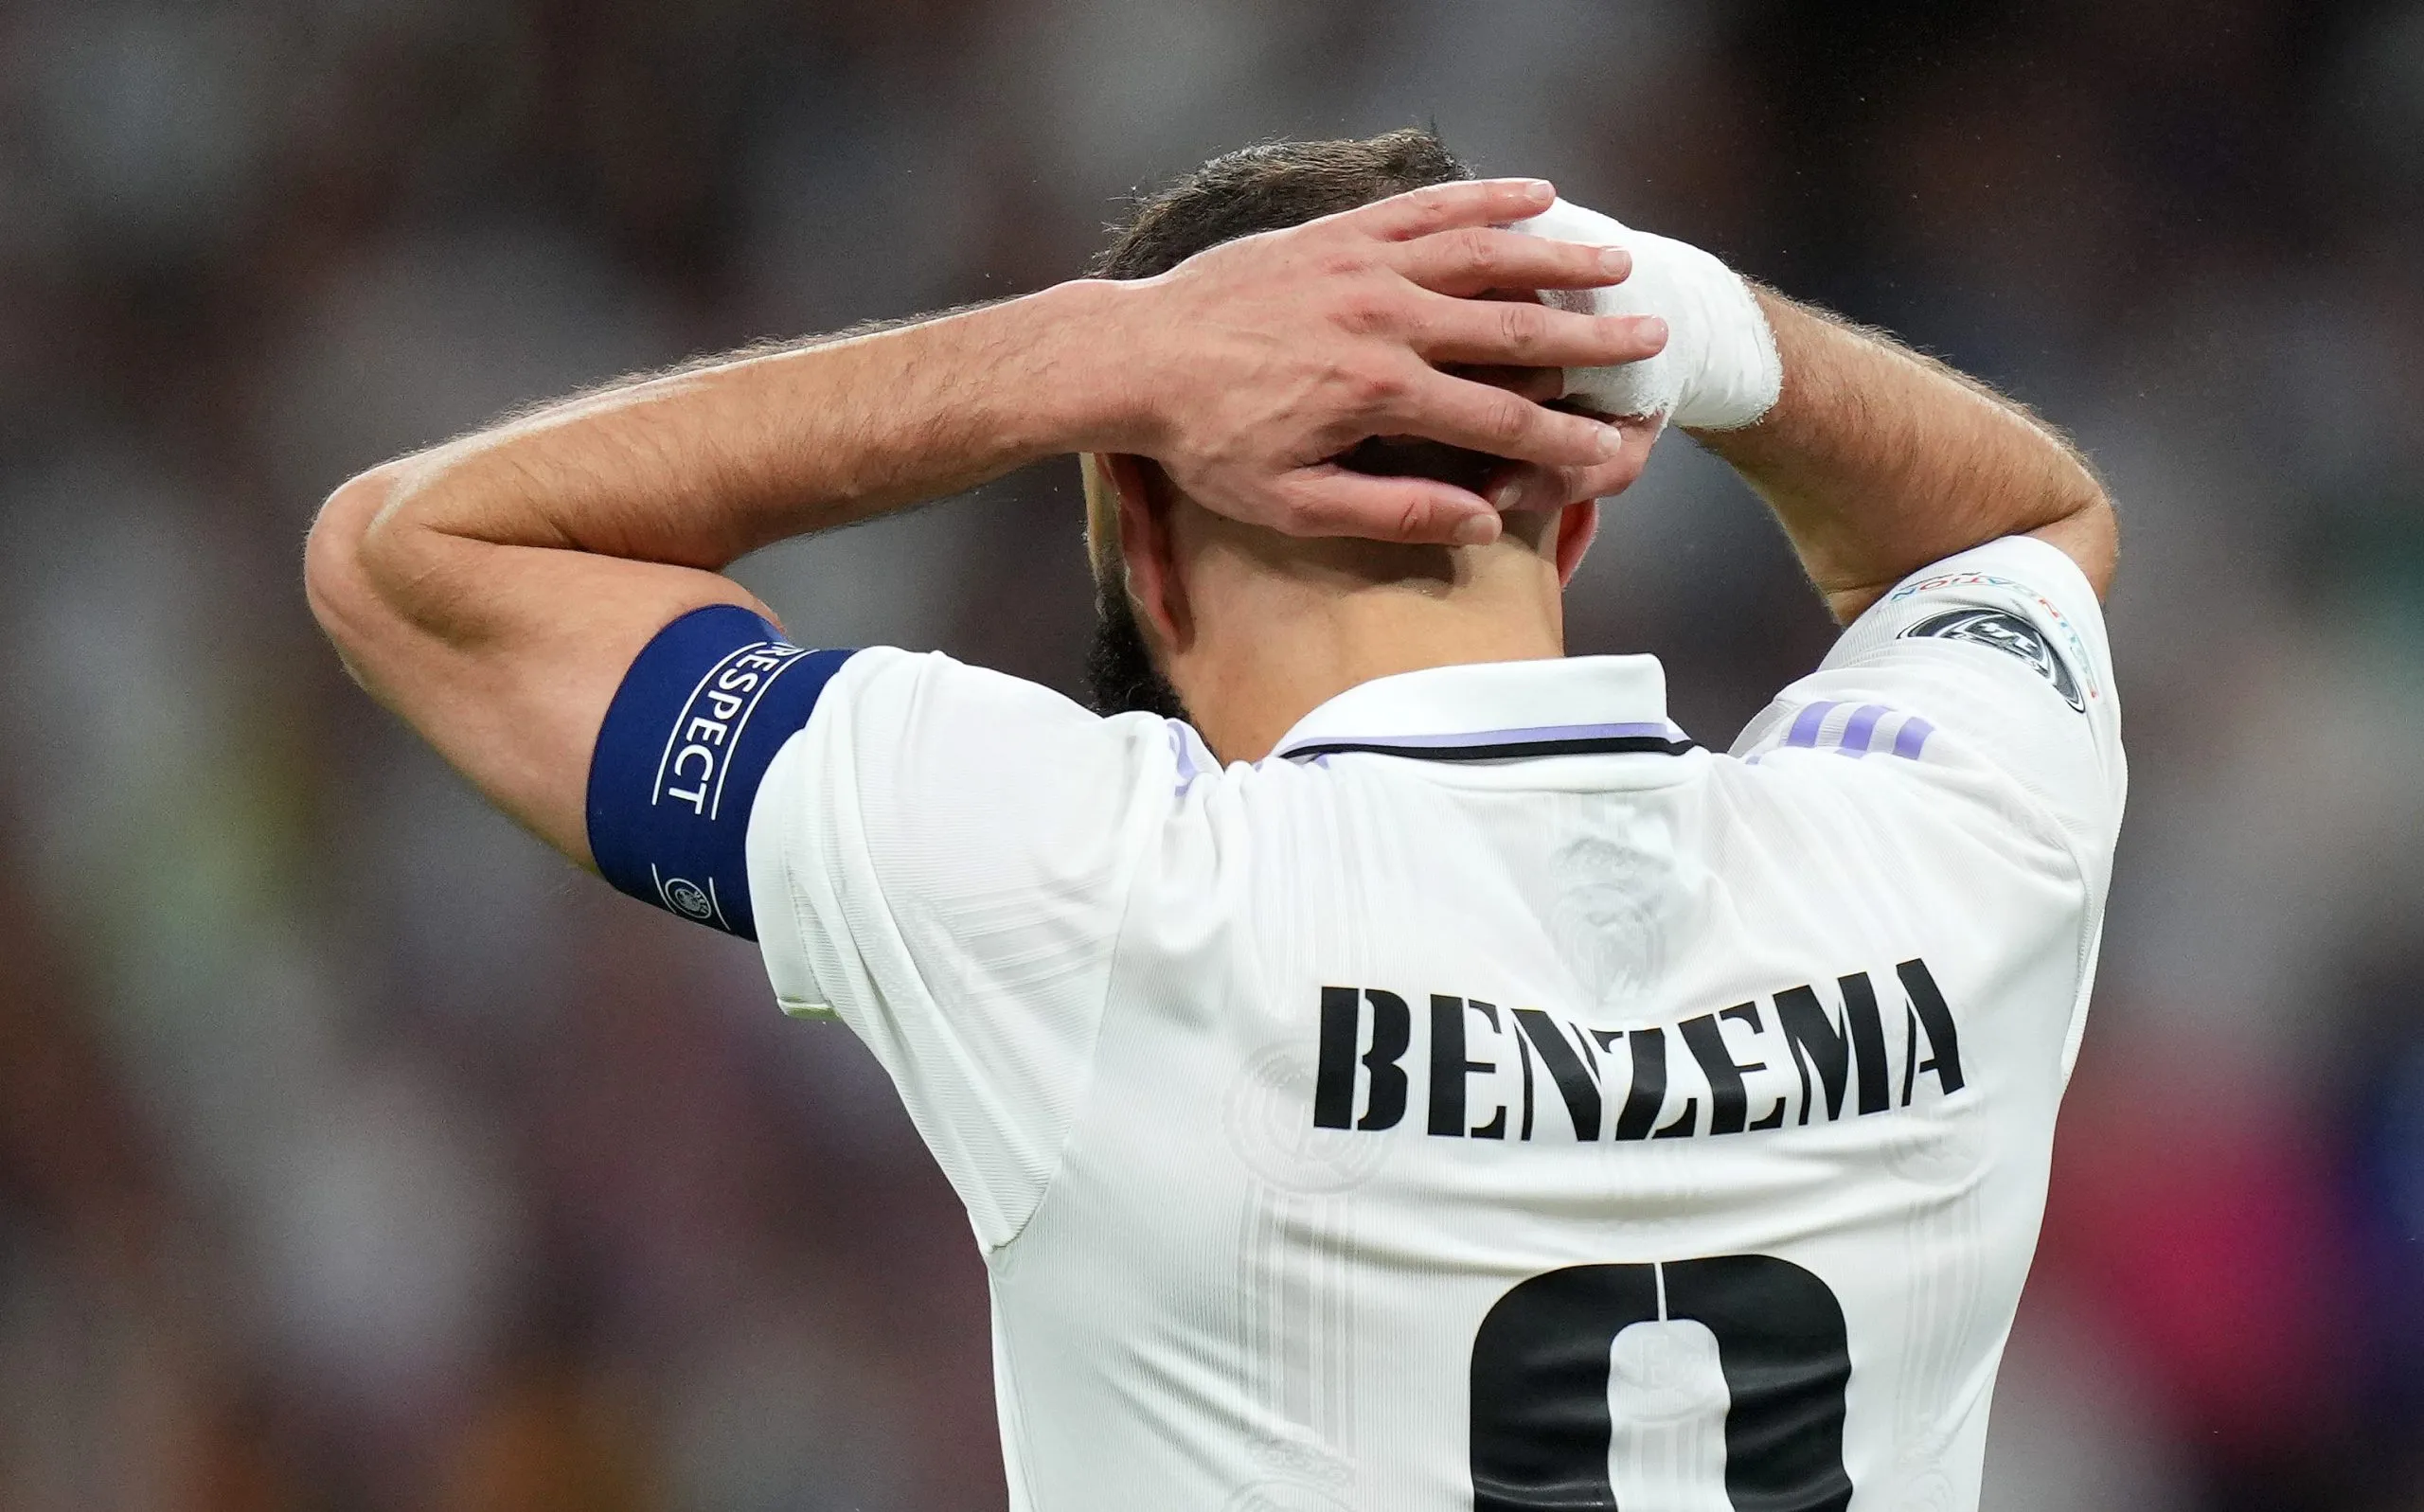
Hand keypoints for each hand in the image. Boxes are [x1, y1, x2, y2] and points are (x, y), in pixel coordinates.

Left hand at [1093, 178, 1668, 545]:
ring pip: (1484, 255)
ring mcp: (1362, 266)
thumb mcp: (1292, 504)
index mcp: (1381, 392)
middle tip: (1652, 344)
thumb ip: (1393, 510)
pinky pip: (1427, 208)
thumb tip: (1481, 521)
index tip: (1620, 451)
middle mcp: (1384, 318)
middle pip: (1515, 328)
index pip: (1501, 420)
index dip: (1568, 439)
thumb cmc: (1208, 443)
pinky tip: (1536, 194)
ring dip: (1558, 258)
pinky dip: (1487, 199)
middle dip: (1592, 339)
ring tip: (1618, 263)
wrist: (1133, 358)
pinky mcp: (1338, 233)